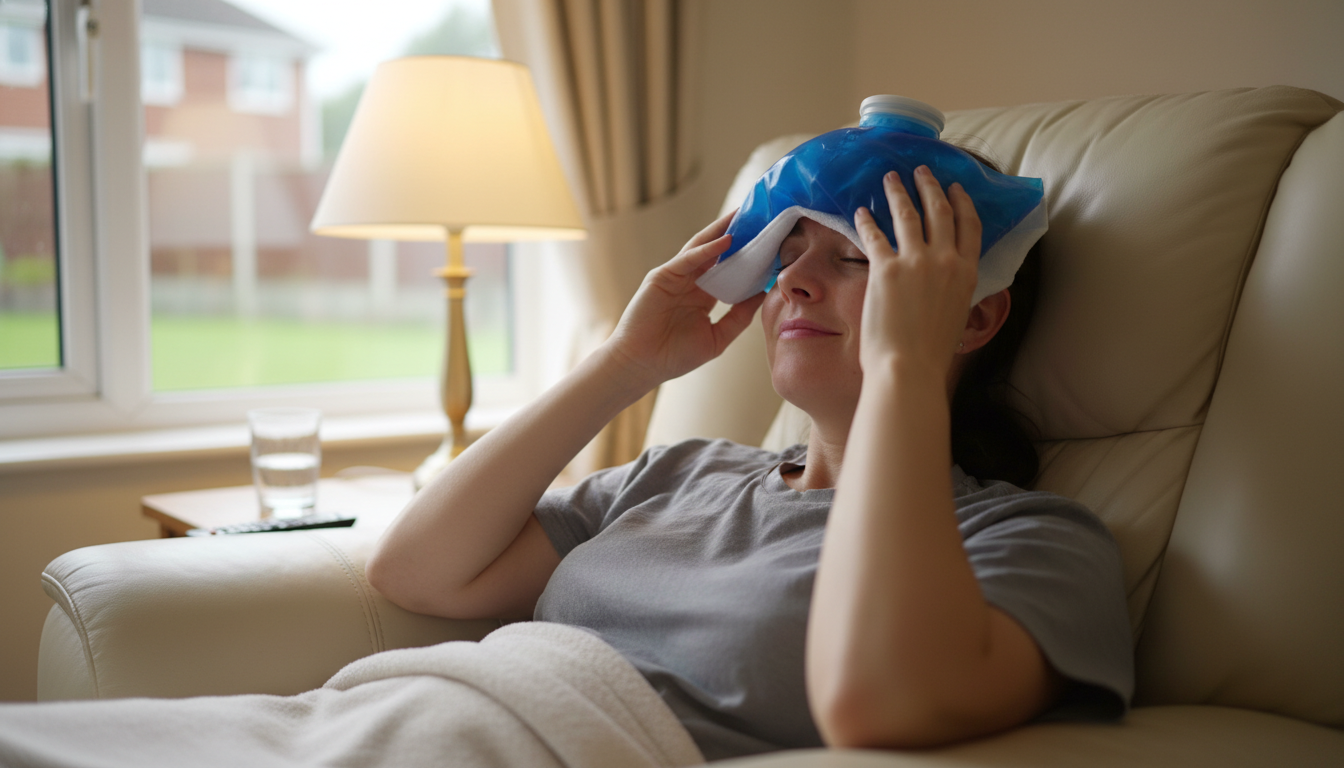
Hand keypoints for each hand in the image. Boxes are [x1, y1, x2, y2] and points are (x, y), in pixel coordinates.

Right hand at [604, 210, 767, 387]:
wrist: (641, 365)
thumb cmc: (675, 356)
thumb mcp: (717, 337)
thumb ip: (739, 316)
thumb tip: (763, 294)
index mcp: (703, 296)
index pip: (730, 270)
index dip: (749, 257)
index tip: (772, 244)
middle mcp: (690, 282)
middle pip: (717, 252)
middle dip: (738, 235)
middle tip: (761, 218)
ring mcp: (675, 277)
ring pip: (703, 248)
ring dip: (723, 231)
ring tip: (745, 216)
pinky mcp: (662, 276)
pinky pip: (687, 258)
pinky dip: (707, 249)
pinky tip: (726, 240)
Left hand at [853, 166, 981, 375]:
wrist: (909, 368)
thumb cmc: (931, 354)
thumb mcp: (956, 316)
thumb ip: (954, 291)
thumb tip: (948, 284)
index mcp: (967, 273)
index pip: (970, 226)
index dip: (962, 202)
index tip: (955, 187)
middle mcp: (945, 261)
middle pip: (940, 211)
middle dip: (930, 186)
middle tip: (921, 171)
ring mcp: (915, 262)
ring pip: (907, 214)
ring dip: (898, 192)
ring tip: (889, 178)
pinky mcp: (886, 269)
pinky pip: (875, 235)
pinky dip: (867, 220)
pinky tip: (861, 211)